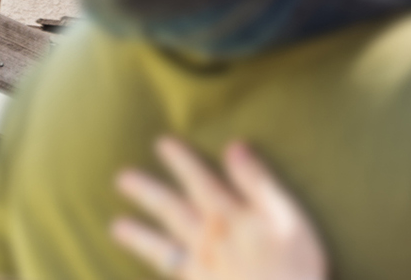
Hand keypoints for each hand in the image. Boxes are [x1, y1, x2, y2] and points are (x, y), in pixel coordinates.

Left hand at [112, 138, 326, 279]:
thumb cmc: (294, 264)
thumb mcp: (285, 215)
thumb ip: (257, 181)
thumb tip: (234, 147)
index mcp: (228, 217)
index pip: (200, 182)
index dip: (181, 162)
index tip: (162, 144)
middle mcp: (207, 241)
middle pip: (172, 212)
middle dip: (148, 193)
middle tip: (122, 179)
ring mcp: (201, 270)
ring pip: (162, 247)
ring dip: (139, 235)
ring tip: (116, 227)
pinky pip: (170, 276)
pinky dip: (154, 271)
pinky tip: (144, 271)